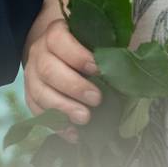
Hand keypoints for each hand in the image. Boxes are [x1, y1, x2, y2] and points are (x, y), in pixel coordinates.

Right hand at [22, 0, 98, 139]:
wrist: (57, 50)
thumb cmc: (84, 45)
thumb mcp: (96, 38)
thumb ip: (111, 47)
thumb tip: (136, 64)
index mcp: (56, 33)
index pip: (58, 39)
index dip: (77, 55)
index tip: (97, 69)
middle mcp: (39, 52)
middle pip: (48, 68)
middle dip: (73, 86)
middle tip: (96, 99)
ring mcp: (32, 74)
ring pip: (40, 91)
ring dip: (63, 107)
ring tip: (85, 118)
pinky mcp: (31, 94)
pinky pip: (36, 110)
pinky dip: (54, 124)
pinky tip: (73, 133)